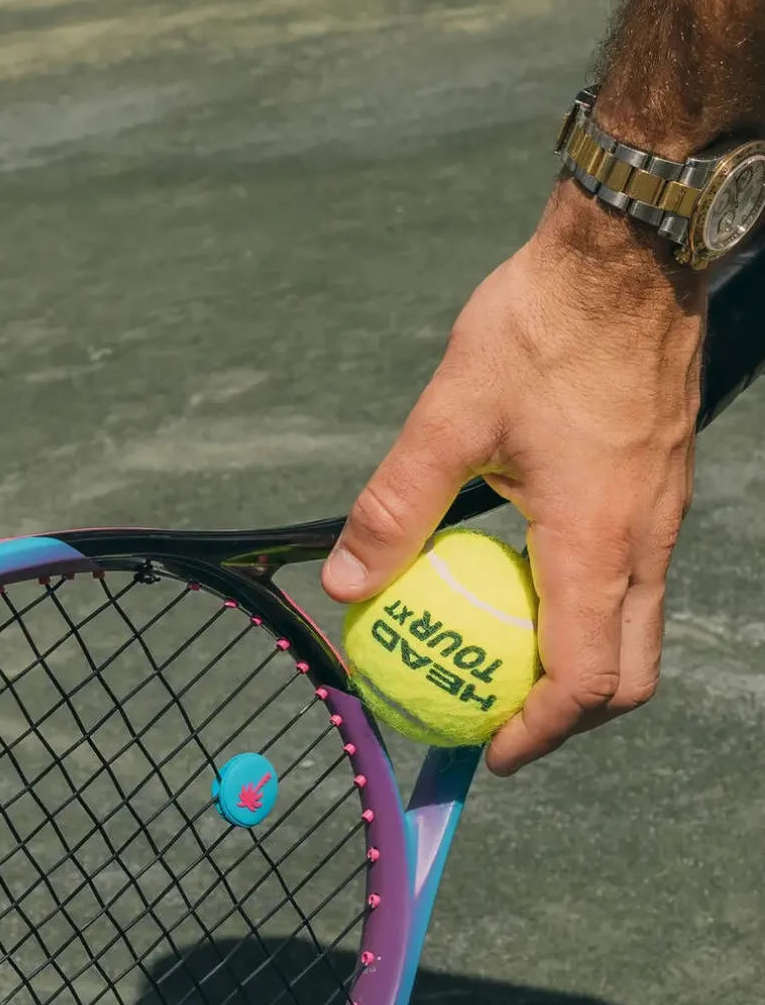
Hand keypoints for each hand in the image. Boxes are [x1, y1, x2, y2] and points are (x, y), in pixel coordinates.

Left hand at [322, 182, 706, 774]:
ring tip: (503, 660)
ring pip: (635, 630)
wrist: (630, 251)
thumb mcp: (449, 417)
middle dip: (567, 717)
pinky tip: (524, 582)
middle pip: (626, 674)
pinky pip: (632, 581)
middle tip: (499, 720)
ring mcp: (661, 515)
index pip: (583, 681)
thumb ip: (395, 507)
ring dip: (577, 664)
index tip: (489, 753)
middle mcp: (644, 541)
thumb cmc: (543, 325)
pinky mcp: (659, 488)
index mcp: (597, 541)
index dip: (539, 734)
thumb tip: (343, 584)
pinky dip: (585, 610)